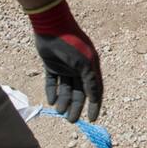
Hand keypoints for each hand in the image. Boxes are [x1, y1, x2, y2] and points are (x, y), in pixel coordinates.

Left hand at [27, 0, 102, 122]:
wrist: (52, 27)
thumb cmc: (72, 44)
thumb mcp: (85, 63)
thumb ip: (90, 80)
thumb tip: (95, 97)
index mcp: (91, 67)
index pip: (95, 90)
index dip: (94, 105)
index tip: (91, 119)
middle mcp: (80, 69)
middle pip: (80, 92)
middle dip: (76, 106)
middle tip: (71, 120)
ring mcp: (66, 68)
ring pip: (66, 89)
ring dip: (64, 101)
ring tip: (60, 111)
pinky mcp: (52, 66)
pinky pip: (53, 82)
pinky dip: (52, 91)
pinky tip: (51, 100)